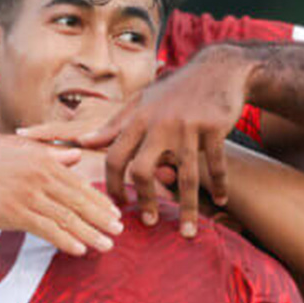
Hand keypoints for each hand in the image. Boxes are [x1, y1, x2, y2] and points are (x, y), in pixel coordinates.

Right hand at [0, 143, 123, 256]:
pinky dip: (65, 240)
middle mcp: (39, 175)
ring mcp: (27, 193)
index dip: (99, 200)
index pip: (78, 183)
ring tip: (107, 245)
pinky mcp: (14, 212)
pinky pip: (47, 229)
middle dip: (101, 217)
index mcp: (42, 161)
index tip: (114, 213)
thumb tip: (75, 155)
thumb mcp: (18, 158)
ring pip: (67, 217)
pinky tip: (79, 250)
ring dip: (90, 233)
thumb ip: (50, 157)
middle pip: (78, 200)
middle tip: (119, 230)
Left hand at [17, 45, 251, 237]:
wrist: (218, 70)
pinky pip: (216, 165)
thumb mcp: (142, 102)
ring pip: (185, 176)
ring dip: (187, 209)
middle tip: (148, 221)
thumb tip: (83, 142)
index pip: (115, 156)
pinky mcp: (213, 128)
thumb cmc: (175, 91)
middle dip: (145, 200)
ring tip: (187, 232)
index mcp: (138, 118)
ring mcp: (188, 126)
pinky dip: (219, 185)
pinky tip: (220, 202)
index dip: (112, 184)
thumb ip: (114, 124)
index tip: (118, 204)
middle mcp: (160, 123)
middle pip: (143, 170)